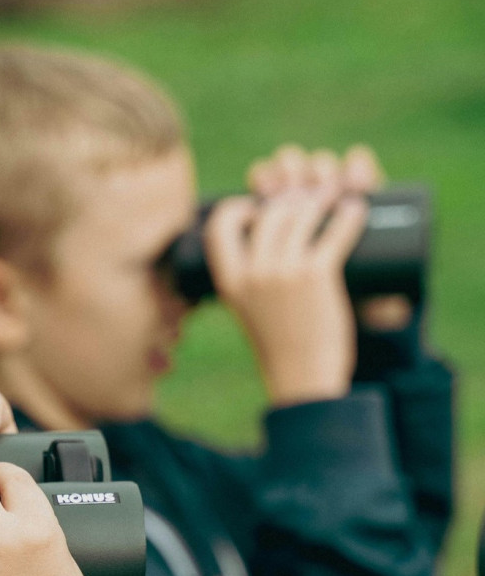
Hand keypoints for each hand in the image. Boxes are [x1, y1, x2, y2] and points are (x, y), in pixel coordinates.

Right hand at [205, 144, 369, 404]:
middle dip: (289, 200)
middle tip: (306, 201)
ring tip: (333, 199)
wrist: (302, 377)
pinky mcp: (317, 274)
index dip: (237, 208)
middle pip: (269, 213)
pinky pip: (334, 230)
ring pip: (301, 214)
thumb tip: (260, 248)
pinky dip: (348, 216)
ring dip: (320, 200)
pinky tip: (356, 208)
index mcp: (230, 281)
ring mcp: (284, 272)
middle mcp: (253, 272)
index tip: (256, 207)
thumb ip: (248, 282)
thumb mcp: (247, 310)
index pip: (219, 225)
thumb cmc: (277, 344)